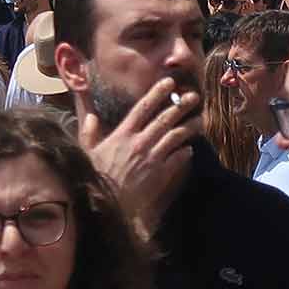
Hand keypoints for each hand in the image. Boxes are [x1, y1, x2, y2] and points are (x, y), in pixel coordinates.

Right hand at [80, 77, 200, 235]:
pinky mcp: (161, 174)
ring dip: (190, 127)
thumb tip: (90, 117)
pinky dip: (185, 153)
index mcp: (122, 135)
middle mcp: (139, 142)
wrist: (104, 205)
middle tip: (194, 96)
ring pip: (177, 136)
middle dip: (181, 105)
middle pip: (165, 119)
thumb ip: (89, 134)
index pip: (143, 108)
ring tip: (201, 120)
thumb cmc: (92, 178)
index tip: (169, 83)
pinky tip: (190, 149)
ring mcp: (152, 158)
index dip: (157, 93)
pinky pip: (178, 159)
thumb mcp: (86, 153)